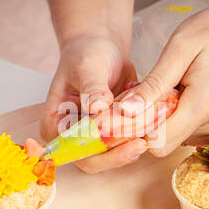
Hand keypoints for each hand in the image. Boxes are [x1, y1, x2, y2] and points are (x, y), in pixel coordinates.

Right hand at [40, 35, 147, 172]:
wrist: (102, 48)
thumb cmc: (86, 54)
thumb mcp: (87, 67)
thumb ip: (92, 87)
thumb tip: (97, 107)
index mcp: (54, 125)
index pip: (74, 150)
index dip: (97, 152)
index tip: (122, 142)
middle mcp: (71, 136)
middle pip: (95, 160)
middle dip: (120, 153)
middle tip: (142, 142)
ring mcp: (92, 137)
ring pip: (112, 154)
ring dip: (132, 146)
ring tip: (151, 131)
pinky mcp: (110, 134)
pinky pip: (125, 144)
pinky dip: (139, 137)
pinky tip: (153, 126)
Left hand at [118, 3, 208, 155]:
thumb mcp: (180, 46)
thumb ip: (154, 83)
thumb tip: (127, 112)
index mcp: (206, 103)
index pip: (159, 143)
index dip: (141, 129)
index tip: (138, 110)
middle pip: (170, 141)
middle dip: (158, 120)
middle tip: (166, 90)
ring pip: (184, 138)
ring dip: (176, 119)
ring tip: (186, 89)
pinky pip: (199, 135)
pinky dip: (191, 120)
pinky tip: (198, 97)